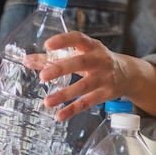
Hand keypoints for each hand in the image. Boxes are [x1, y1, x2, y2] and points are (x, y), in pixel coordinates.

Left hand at [39, 31, 155, 119]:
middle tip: (43, 76)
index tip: (48, 45)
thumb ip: (52, 57)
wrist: (128, 73)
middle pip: (80, 63)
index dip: (63, 40)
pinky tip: (59, 115)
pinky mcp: (106, 94)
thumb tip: (27, 60)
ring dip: (65, 94)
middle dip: (61, 68)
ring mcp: (104, 78)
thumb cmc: (97, 60)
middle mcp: (99, 60)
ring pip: (84, 86)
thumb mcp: (80, 54)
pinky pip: (87, 103)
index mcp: (91, 46)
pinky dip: (73, 109)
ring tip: (47, 102)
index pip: (78, 39)